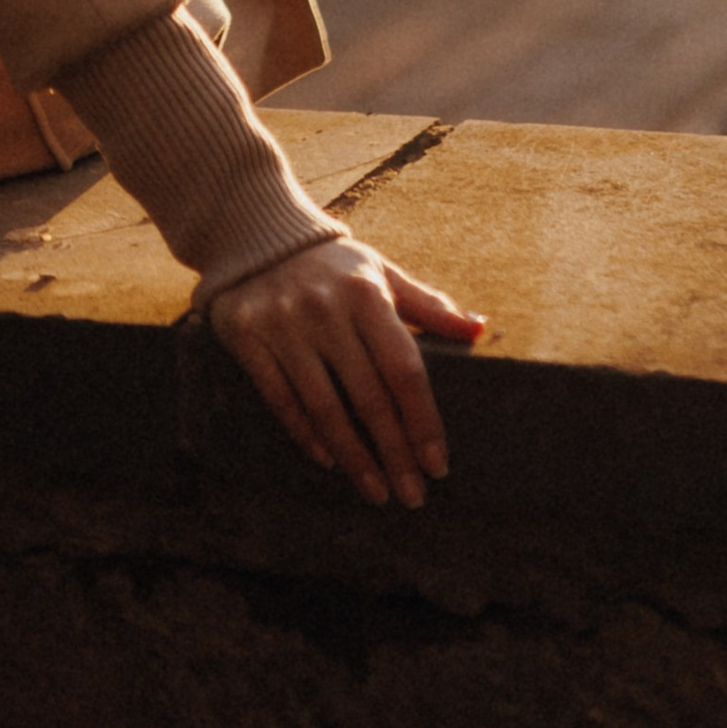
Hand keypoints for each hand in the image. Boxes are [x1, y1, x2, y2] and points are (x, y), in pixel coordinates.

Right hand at [205, 233, 484, 506]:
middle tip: (413, 496)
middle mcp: (324, 308)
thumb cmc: (334, 266)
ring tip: (376, 492)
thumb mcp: (381, 273)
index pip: (403, 368)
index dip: (422, 420)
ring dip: (353, 457)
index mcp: (366, 293)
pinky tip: (328, 460)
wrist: (256, 231)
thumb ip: (428, 305)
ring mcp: (282, 323)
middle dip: (394, 453)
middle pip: (367, 396)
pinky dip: (305, 434)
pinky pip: (280, 398)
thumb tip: (480, 330)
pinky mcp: (246, 335)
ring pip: (323, 407)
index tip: (438, 464)